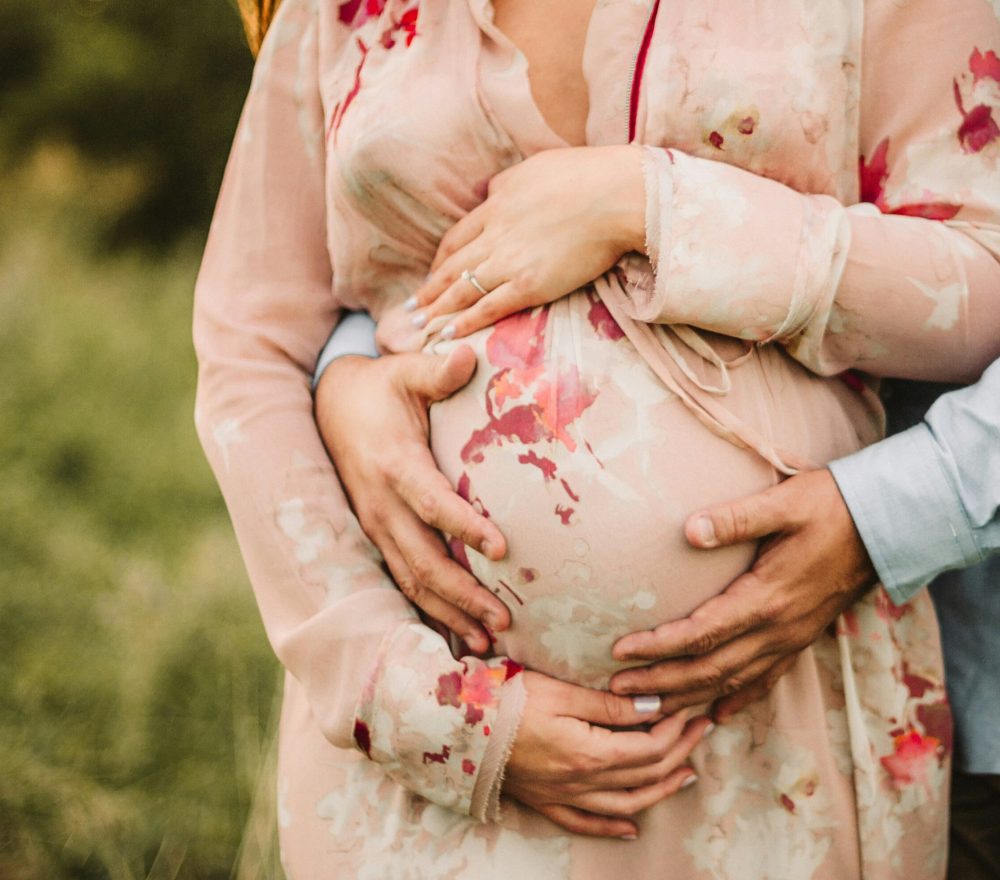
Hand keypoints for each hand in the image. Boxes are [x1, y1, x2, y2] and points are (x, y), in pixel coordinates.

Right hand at [314, 348, 511, 651]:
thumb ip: (436, 370)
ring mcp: (375, 525)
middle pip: (422, 559)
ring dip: (448, 612)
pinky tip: (458, 633)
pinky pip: (402, 580)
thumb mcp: (403, 372)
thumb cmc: (378, 390)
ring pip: (411, 579)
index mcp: (393, 463)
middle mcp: (380, 503)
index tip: (503, 547)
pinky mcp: (376, 536)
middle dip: (463, 593)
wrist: (330, 407)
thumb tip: (469, 354)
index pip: (431, 501)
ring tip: (489, 641)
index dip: (463, 525)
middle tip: (505, 620)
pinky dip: (429, 609)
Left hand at [405, 145, 644, 338]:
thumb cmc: (587, 175)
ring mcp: (510, 261)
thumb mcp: (535, 168)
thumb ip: (509, 184)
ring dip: (437, 311)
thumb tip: (494, 193)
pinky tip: (448, 335)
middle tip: (410, 310)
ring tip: (419, 328)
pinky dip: (465, 322)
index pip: (457, 237)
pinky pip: (488, 307)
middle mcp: (495, 234)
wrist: (617, 195)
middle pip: (451, 267)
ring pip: (462, 290)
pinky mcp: (530, 284)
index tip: (431, 274)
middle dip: (429, 291)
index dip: (440, 260)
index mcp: (497, 204)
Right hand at [505, 672, 709, 838]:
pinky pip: (585, 823)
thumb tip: (653, 708)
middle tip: (700, 730)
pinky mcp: (545, 802)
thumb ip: (609, 705)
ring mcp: (562, 797)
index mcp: (588, 753)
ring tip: (685, 775)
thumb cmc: (507, 700)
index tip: (688, 710)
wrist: (457, 725)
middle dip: (679, 752)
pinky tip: (631, 827)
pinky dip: (612, 827)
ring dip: (660, 792)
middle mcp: (580, 783)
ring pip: (624, 805)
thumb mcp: (560, 691)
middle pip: (643, 775)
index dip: (674, 730)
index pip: (648, 748)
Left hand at [609, 469, 877, 720]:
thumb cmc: (830, 506)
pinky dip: (738, 699)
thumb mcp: (783, 502)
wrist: (887, 525)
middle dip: (662, 682)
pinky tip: (717, 713)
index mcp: (767, 598)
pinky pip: (765, 679)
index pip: (701, 634)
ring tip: (652, 709)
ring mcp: (791, 638)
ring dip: (690, 697)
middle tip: (618, 690)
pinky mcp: (802, 638)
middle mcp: (778, 629)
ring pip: (733, 681)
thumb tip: (689, 529)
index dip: (658, 647)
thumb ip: (736, 518)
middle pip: (710, 668)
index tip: (621, 651)